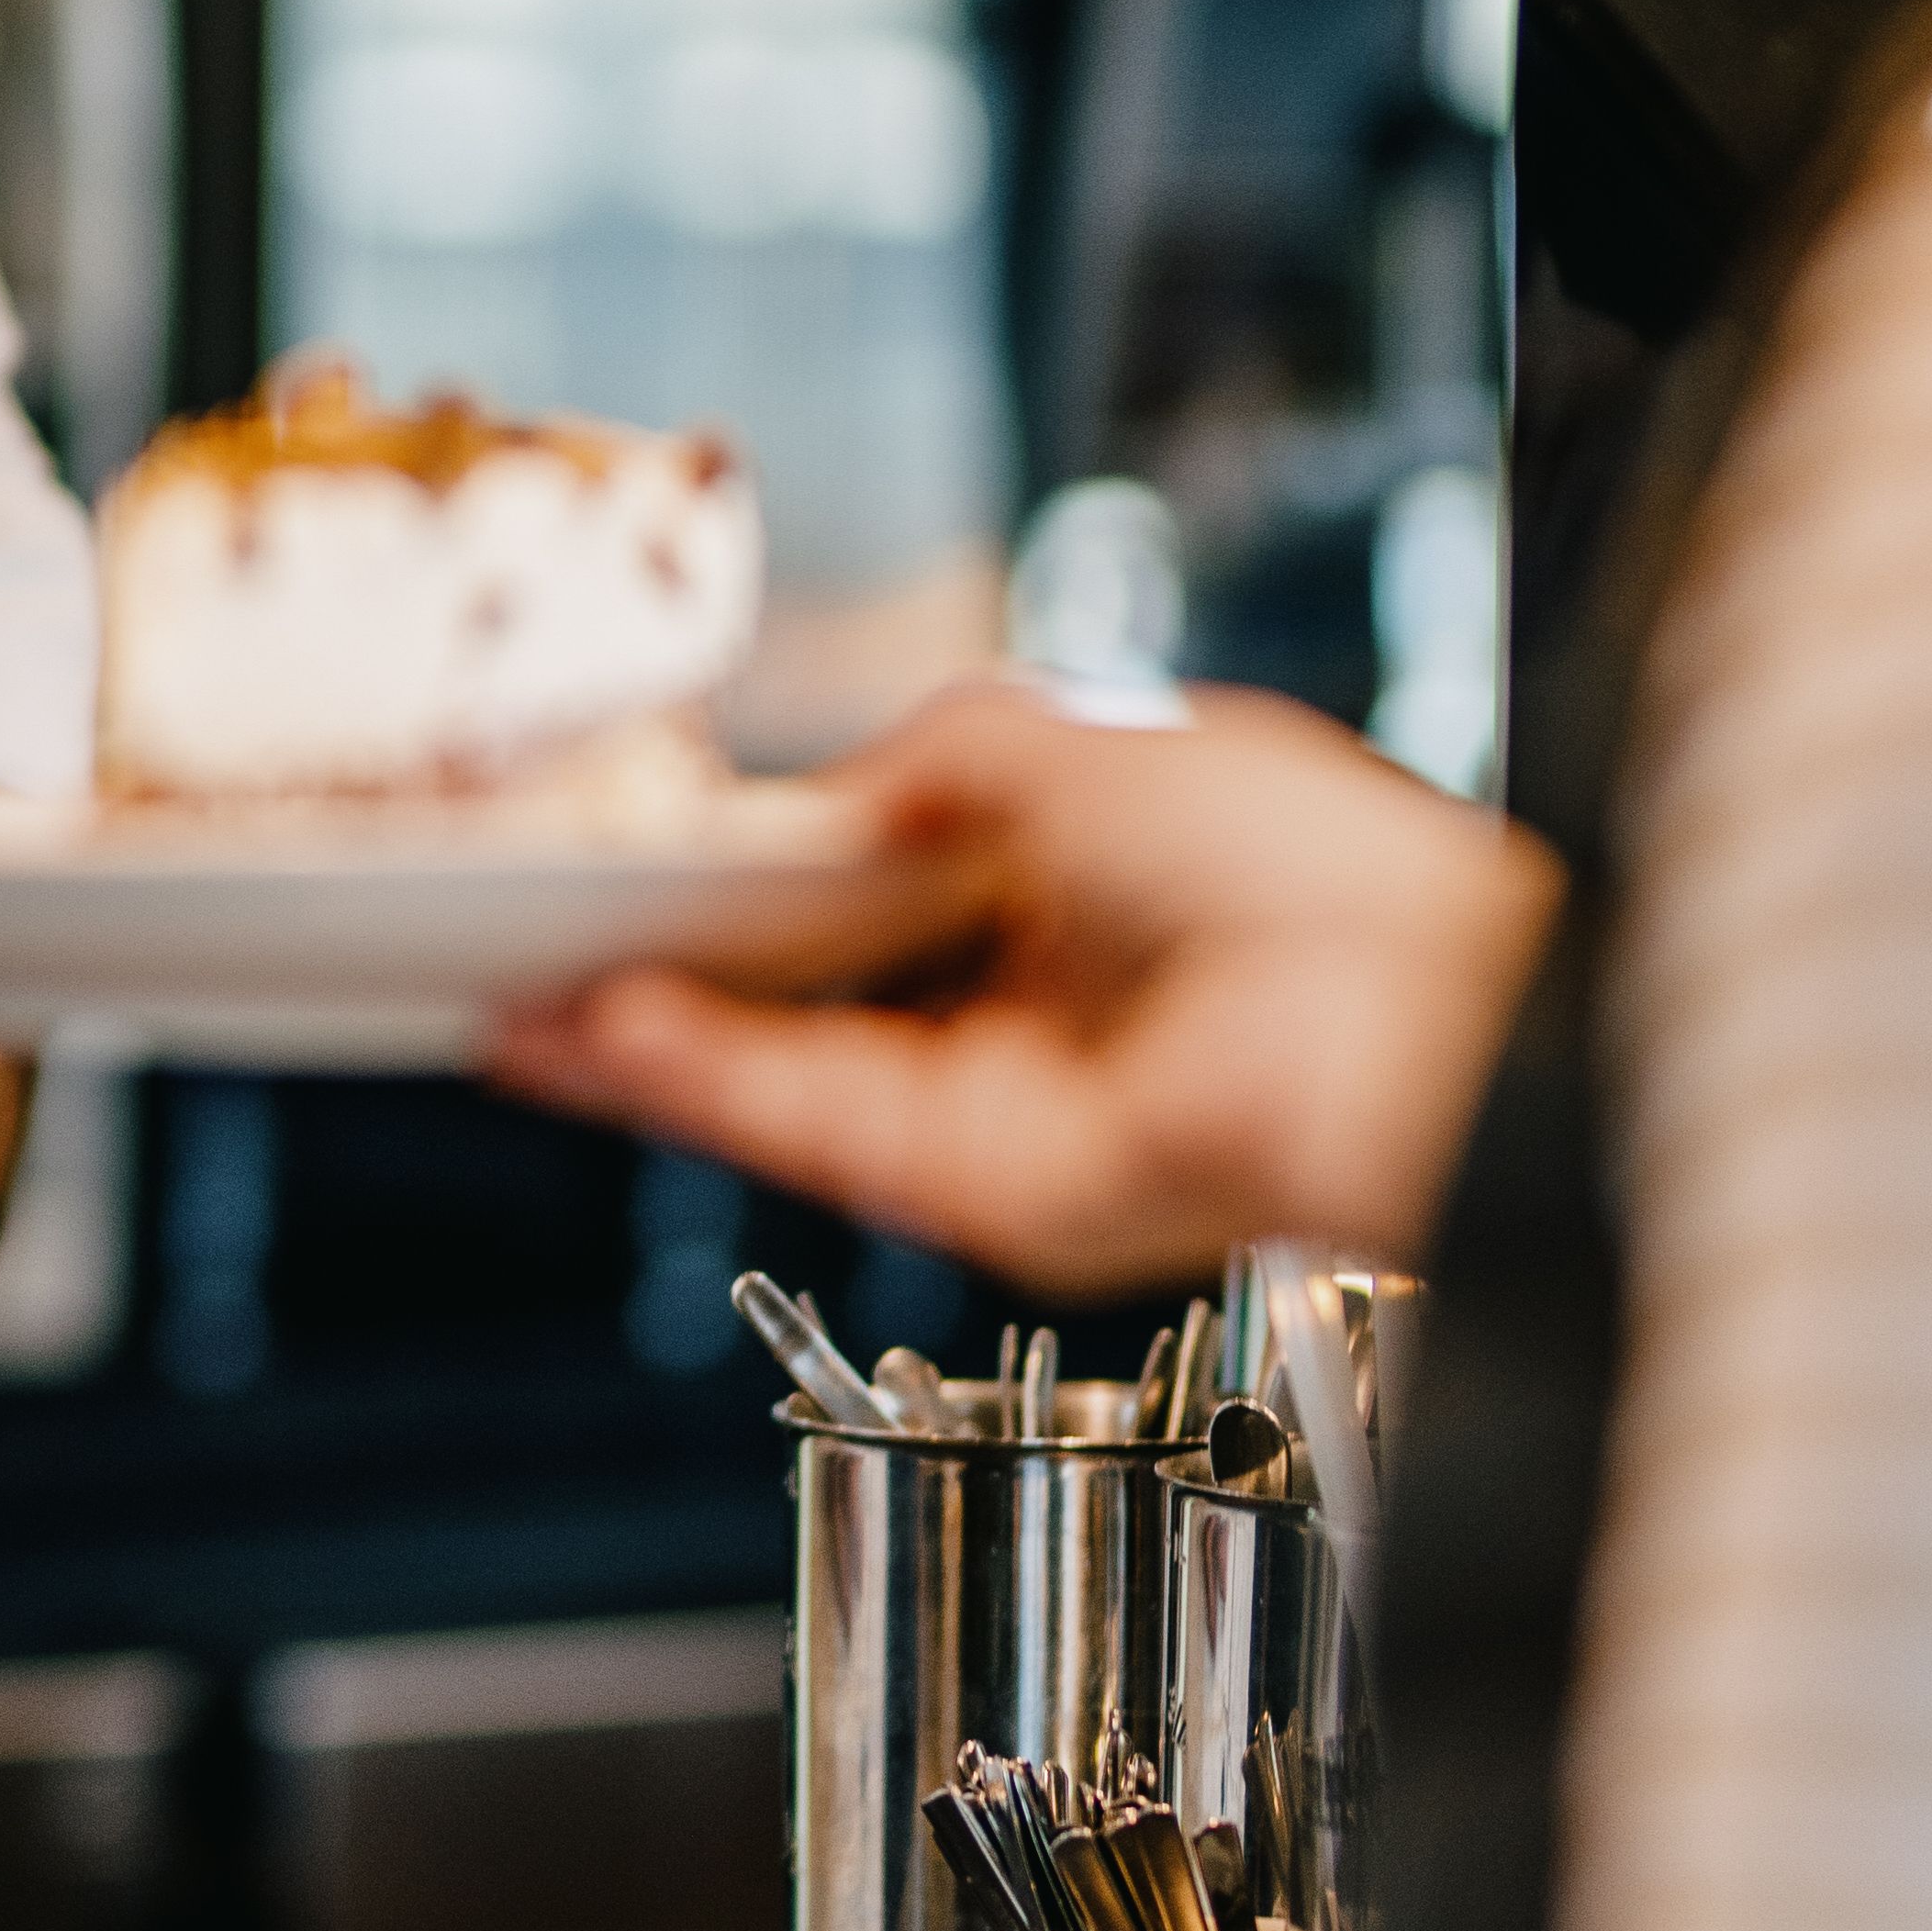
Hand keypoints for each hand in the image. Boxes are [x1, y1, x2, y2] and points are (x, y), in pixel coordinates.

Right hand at [486, 677, 1557, 1290]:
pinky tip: (605, 1029)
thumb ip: (924, 765)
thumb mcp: (1076, 738)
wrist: (1413, 1006)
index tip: (635, 862)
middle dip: (666, 974)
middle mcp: (1043, 1017)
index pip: (874, 904)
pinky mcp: (988, 1192)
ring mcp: (1012, 1111)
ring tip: (519, 991)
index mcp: (1083, 904)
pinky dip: (701, 1083)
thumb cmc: (1313, 863)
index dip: (748, 886)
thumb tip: (807, 807)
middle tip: (529, 938)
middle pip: (809, 1006)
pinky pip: (816, 1129)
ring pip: (789, 1080)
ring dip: (647, 1039)